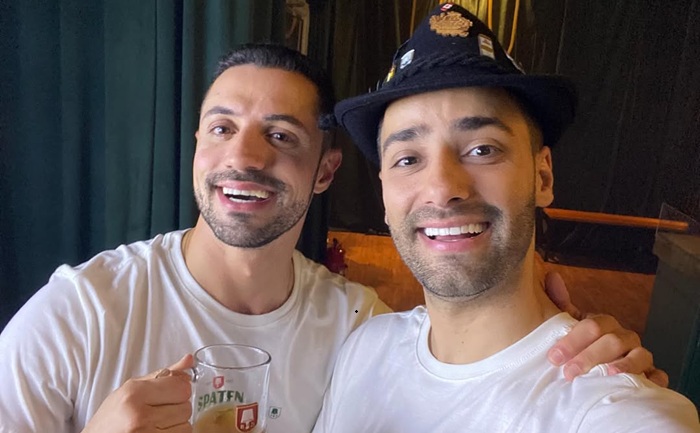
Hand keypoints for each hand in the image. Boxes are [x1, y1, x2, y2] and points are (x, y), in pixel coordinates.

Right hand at [82, 354, 193, 432]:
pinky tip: (158, 431)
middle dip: (177, 407)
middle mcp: (140, 416)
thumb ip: (162, 375)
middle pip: (186, 407)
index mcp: (135, 394)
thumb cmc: (111, 418)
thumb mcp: (130, 389)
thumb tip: (189, 360)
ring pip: (186, 425)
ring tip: (157, 423)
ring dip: (177, 424)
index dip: (179, 390)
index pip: (182, 388)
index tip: (169, 394)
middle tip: (159, 411)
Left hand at [543, 271, 668, 386]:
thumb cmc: (583, 347)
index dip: (573, 340)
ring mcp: (640, 356)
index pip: (592, 326)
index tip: (555, 356)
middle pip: (613, 342)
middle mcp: (624, 338)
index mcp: (604, 325)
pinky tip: (644, 383)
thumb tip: (552, 276)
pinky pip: (659, 376)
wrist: (598, 368)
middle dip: (590, 356)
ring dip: (625, 365)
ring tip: (608, 374)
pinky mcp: (651, 375)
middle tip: (570, 371)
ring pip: (639, 356)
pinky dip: (654, 380)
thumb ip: (561, 304)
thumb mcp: (570, 326)